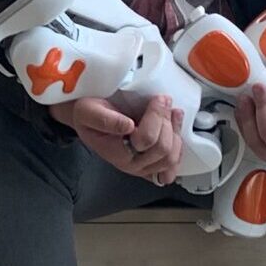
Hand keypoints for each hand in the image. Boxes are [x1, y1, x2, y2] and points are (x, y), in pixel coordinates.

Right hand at [53, 94, 184, 184]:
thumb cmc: (87, 114)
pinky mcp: (152, 164)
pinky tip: (175, 129)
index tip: (157, 97)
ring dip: (175, 131)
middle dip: (166, 122)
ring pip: (171, 157)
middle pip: (163, 149)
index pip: (147, 140)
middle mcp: (132, 165)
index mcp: (116, 153)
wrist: (87, 119)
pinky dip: (178, 147)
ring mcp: (144, 167)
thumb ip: (104, 119)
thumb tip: (127, 126)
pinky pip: (172, 165)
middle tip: (164, 100)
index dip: (156, 117)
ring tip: (172, 111)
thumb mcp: (87, 111)